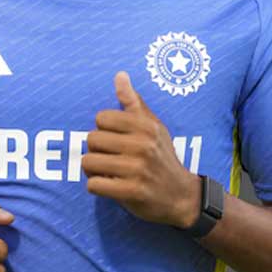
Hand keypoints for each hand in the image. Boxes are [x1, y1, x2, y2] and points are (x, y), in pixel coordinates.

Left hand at [82, 71, 200, 227]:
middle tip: (109, 158)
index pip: (101, 118)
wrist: (182, 196)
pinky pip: (94, 185)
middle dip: (96, 151)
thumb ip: (133, 102)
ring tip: (107, 172)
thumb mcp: (154, 127)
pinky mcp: (132, 192)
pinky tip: (110, 186)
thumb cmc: (162, 157)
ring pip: (88, 162)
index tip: (114, 140)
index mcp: (146, 126)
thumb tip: (120, 75)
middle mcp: (142, 145)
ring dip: (93, 170)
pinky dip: (97, 186)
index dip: (103, 130)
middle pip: (92, 140)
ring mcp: (138, 169)